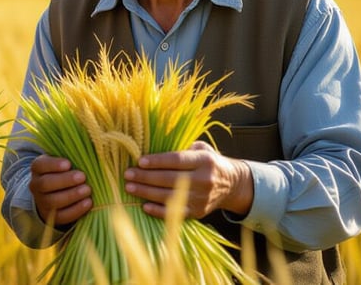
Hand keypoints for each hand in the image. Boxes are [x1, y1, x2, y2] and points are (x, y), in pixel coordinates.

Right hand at [30, 155, 91, 227]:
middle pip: (45, 184)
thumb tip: (88, 156)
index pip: (40, 165)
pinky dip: (76, 210)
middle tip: (82, 177)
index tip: (68, 164)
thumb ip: (72, 157)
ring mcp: (42, 202)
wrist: (58, 191)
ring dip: (72, 195)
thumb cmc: (65, 170)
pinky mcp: (51, 216)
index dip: (53, 165)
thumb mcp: (64, 161)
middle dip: (65, 180)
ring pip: (52, 201)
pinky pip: (61, 216)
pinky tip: (88, 202)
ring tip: (87, 189)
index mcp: (38, 168)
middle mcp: (36, 185)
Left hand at [123, 141, 253, 219]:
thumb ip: (182, 148)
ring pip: (169, 196)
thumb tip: (154, 146)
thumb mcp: (202, 149)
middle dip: (145, 177)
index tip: (140, 161)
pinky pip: (175, 213)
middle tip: (128, 174)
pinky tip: (144, 205)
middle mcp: (203, 180)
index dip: (157, 161)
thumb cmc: (210, 162)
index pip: (177, 160)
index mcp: (204, 161)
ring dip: (146, 193)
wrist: (232, 185)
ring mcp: (201, 198)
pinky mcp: (198, 212)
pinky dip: (158, 211)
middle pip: (169, 179)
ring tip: (130, 187)